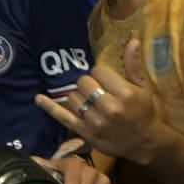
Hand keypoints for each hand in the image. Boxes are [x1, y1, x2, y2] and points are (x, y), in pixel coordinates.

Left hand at [35, 39, 160, 164]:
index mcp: (124, 94)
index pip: (98, 71)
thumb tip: (132, 40)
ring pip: (73, 97)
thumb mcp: (143, 87)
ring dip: (78, 95)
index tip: (107, 80)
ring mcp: (95, 122)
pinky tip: (38, 98)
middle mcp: (109, 107)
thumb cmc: (144, 111)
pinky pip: (63, 117)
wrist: (144, 143)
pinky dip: (49, 107)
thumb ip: (134, 64)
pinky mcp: (85, 133)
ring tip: (90, 100)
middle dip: (89, 83)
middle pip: (83, 82)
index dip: (101, 73)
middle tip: (98, 90)